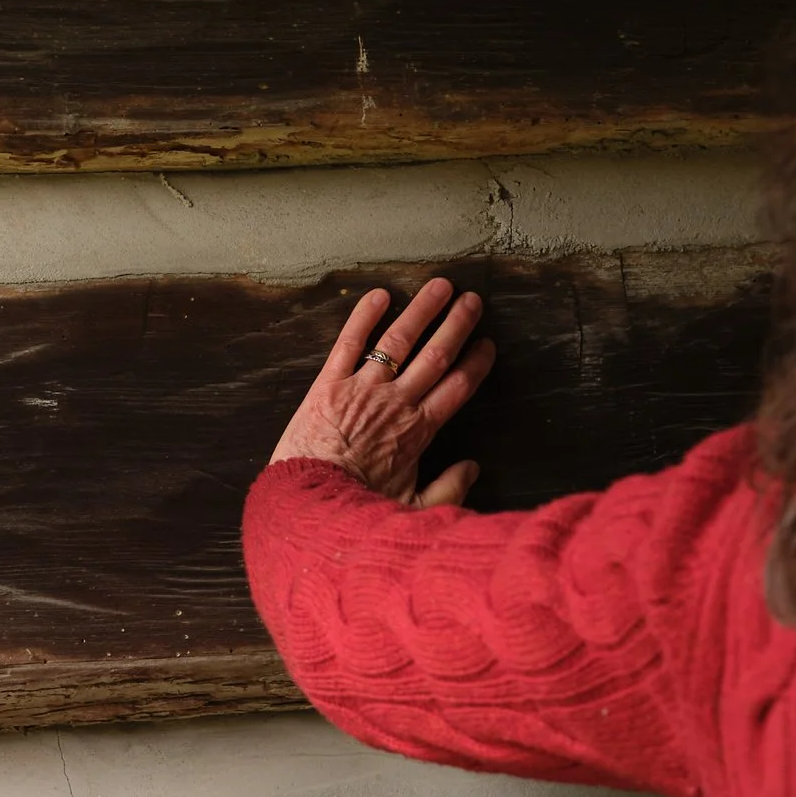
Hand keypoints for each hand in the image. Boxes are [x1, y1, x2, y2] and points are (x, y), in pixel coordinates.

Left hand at [269, 277, 496, 507]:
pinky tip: (379, 295)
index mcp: (419, 430)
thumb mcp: (413, 510)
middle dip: (457, 325)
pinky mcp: (329, 383)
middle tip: (473, 301)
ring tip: (440, 286)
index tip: (487, 345)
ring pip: (399, 340)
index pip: (458, 388)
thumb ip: (448, 489)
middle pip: (436, 355)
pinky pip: (350, 343)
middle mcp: (396, 402)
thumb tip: (473, 469)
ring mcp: (363, 388)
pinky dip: (364, 316)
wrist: (308, 502)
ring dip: (422, 310)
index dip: (475, 364)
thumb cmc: (359, 508)